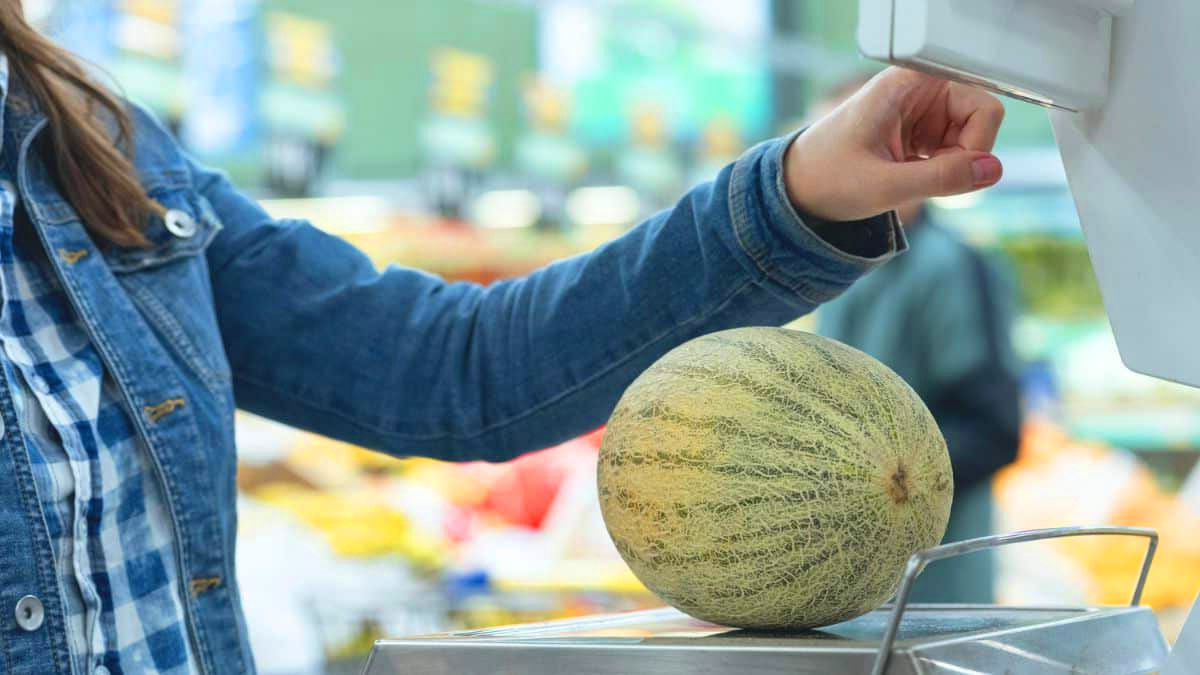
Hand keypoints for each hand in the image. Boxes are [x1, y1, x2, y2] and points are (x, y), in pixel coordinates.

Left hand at [785, 67, 1004, 221]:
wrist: (796, 188)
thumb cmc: (825, 178)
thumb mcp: (882, 185)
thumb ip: (940, 178)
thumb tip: (993, 170)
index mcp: (908, 84)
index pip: (979, 101)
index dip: (977, 138)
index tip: (950, 164)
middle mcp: (920, 90)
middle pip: (981, 118)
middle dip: (964, 156)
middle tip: (927, 178)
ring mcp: (922, 110)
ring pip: (970, 138)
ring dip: (951, 167)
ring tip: (910, 178)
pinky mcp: (920, 131)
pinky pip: (954, 150)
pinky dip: (941, 171)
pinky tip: (909, 177)